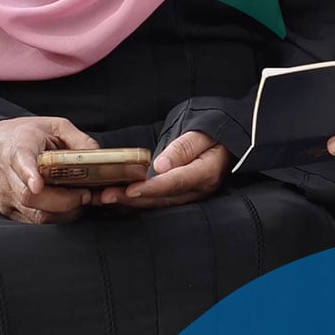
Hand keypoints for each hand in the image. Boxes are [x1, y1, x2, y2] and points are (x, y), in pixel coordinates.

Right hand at [0, 116, 98, 224]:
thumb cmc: (21, 135)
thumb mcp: (53, 125)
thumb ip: (77, 139)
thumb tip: (97, 155)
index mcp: (18, 150)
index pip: (21, 164)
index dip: (29, 175)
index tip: (37, 184)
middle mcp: (9, 177)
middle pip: (31, 198)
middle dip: (64, 201)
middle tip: (86, 194)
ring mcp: (7, 197)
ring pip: (35, 215)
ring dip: (63, 212)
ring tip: (81, 200)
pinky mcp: (9, 210)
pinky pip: (33, 221)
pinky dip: (54, 217)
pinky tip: (68, 207)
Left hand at [93, 131, 231, 209]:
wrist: (229, 139)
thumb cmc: (217, 130)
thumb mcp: (203, 132)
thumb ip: (183, 148)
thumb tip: (160, 165)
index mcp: (205, 172)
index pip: (174, 183)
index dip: (150, 188)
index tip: (128, 190)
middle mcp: (198, 189)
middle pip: (162, 198)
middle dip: (132, 199)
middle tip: (105, 196)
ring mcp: (191, 194)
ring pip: (158, 203)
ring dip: (131, 203)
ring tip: (105, 198)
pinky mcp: (183, 194)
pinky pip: (159, 201)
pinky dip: (139, 201)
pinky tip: (119, 200)